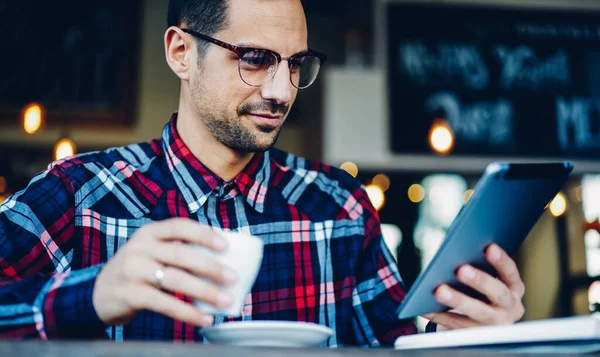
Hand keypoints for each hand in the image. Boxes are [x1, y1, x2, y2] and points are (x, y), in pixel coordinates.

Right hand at [92, 218, 237, 326]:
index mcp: (149, 232)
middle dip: (210, 267)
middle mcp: (140, 248)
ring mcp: (132, 270)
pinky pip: (164, 303)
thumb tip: (222, 261)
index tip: (225, 245)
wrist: (97, 294)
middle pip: (181, 254)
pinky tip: (205, 319)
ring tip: (225, 301)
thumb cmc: (137, 271)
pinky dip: (187, 312)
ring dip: (204, 291)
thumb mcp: (151, 253)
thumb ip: (177, 252)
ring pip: (174, 279)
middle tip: (233, 278)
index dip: (203, 234)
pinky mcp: (129, 294)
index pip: (179, 226)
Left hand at [423, 244, 524, 330]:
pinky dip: (440, 316)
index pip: (510, 272)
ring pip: (478, 312)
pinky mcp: (477, 335)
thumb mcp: (487, 279)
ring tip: (439, 290)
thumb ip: (479, 267)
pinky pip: (457, 326)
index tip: (489, 247)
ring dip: (458, 301)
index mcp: (514, 287)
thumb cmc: (482, 290)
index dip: (501, 261)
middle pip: (497, 293)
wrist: (485, 323)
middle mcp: (510, 307)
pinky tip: (425, 308)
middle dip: (480, 281)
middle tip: (461, 270)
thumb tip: (456, 253)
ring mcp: (495, 323)